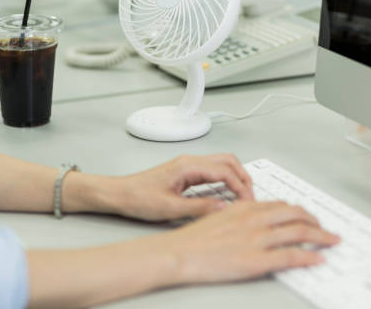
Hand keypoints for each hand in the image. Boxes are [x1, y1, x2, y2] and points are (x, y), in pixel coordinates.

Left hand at [115, 154, 253, 220]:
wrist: (119, 194)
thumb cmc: (138, 198)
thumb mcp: (170, 208)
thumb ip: (199, 208)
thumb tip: (224, 208)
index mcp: (187, 166)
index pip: (225, 171)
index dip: (241, 187)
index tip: (248, 202)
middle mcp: (189, 162)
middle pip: (228, 161)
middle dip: (244, 178)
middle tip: (251, 197)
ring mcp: (187, 166)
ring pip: (221, 163)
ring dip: (236, 177)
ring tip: (243, 196)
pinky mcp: (185, 173)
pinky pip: (212, 171)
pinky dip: (225, 179)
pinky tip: (227, 194)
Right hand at [163, 200, 339, 283]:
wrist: (179, 253)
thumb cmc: (193, 239)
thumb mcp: (218, 217)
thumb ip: (239, 215)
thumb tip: (255, 219)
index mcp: (245, 208)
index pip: (281, 205)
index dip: (299, 212)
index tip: (307, 217)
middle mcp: (254, 220)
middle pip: (296, 214)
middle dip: (316, 221)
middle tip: (324, 229)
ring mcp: (257, 239)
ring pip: (300, 232)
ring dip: (321, 237)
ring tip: (331, 241)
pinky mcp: (256, 260)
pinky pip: (291, 256)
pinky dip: (309, 257)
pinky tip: (317, 259)